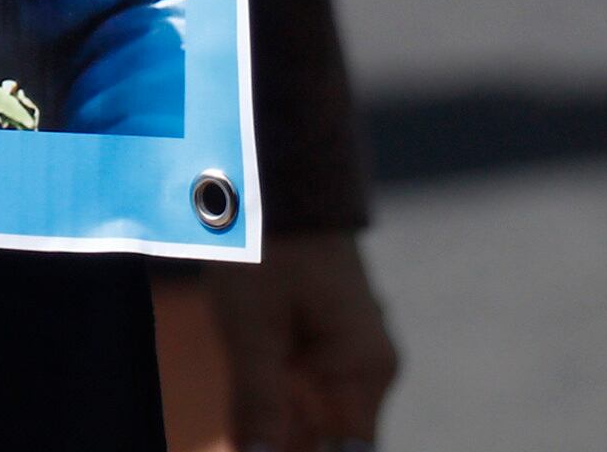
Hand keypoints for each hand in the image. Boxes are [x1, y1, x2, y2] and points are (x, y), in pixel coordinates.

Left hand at [206, 227, 397, 451]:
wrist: (271, 182)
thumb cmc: (265, 248)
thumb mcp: (251, 328)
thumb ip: (257, 400)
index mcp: (364, 369)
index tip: (264, 450)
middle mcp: (366, 370)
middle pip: (327, 438)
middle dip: (282, 442)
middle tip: (241, 438)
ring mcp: (346, 356)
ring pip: (311, 417)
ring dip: (275, 426)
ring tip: (241, 429)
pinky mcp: (321, 342)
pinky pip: (301, 390)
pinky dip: (273, 405)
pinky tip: (242, 414)